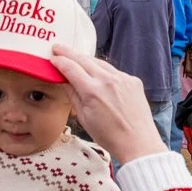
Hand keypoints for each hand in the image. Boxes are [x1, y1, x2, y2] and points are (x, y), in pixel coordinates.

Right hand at [49, 45, 164, 164]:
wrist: (138, 142)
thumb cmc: (110, 135)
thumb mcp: (84, 118)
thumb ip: (73, 95)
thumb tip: (64, 80)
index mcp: (93, 91)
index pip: (71, 68)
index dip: (60, 61)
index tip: (52, 57)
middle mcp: (108, 80)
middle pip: (84, 59)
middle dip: (69, 53)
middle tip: (58, 48)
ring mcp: (123, 78)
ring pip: (100, 62)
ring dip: (86, 59)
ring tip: (76, 58)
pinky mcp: (133, 80)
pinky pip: (114, 71)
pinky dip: (103, 70)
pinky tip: (97, 74)